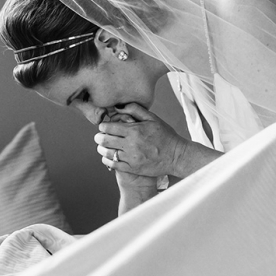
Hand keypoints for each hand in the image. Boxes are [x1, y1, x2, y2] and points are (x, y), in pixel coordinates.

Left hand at [96, 103, 211, 177]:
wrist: (176, 156)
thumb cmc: (165, 135)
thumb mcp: (153, 118)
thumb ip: (135, 110)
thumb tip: (118, 106)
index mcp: (134, 130)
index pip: (108, 127)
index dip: (103, 126)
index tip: (103, 127)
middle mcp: (131, 144)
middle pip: (104, 140)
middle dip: (99, 137)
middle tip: (99, 137)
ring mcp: (131, 158)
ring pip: (107, 153)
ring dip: (101, 149)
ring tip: (102, 147)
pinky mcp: (132, 168)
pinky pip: (113, 165)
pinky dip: (107, 160)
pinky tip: (108, 157)